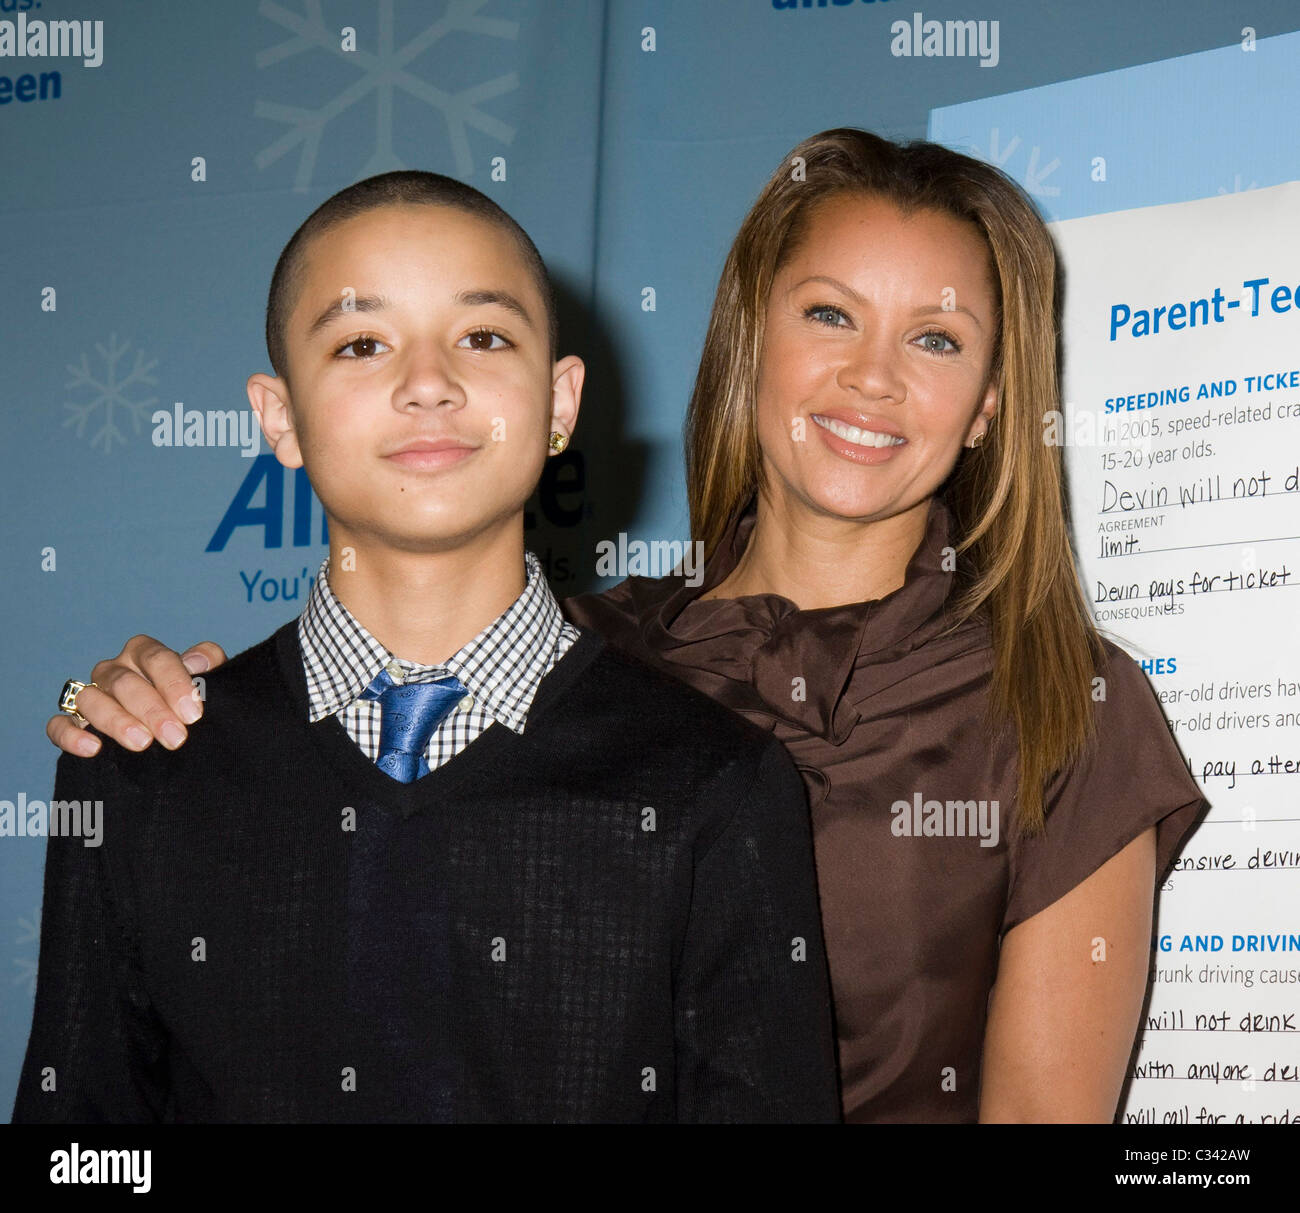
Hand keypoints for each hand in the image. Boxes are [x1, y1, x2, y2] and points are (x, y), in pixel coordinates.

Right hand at [46, 637, 228, 756]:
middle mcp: (115, 670)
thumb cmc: (191, 700)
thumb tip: (197, 661)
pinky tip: (94, 748)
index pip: (155, 658)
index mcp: (144, 653)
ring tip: (142, 743)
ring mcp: (92, 695)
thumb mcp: (209, 680)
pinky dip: (71, 735)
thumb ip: (209, 664)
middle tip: (176, 737)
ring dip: (116, 721)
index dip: (174, 683)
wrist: (178, 728)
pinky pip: (59, 725)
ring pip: (91, 700)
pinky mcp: (74, 723)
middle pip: (125, 682)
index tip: (193, 714)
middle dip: (152, 710)